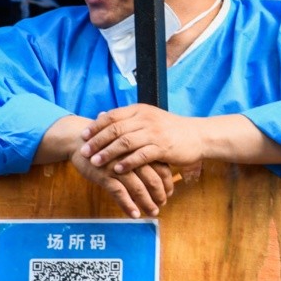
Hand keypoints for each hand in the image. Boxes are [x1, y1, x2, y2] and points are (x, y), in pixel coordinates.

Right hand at [70, 147, 174, 218]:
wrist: (79, 139)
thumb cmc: (107, 144)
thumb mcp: (127, 146)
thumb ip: (143, 156)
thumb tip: (161, 171)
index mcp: (141, 149)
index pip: (162, 168)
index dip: (167, 183)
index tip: (169, 193)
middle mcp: (132, 158)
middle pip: (153, 180)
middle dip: (160, 195)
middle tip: (162, 205)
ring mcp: (118, 167)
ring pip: (138, 188)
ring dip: (147, 203)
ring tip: (152, 212)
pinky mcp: (104, 175)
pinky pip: (120, 193)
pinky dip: (128, 205)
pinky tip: (134, 214)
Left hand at [80, 105, 205, 174]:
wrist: (197, 135)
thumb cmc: (170, 129)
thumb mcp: (148, 117)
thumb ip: (126, 118)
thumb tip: (101, 115)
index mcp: (140, 110)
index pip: (113, 115)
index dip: (96, 126)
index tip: (83, 136)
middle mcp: (146, 119)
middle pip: (116, 129)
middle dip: (97, 141)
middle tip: (84, 151)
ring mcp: (154, 133)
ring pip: (126, 142)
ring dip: (108, 153)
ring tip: (95, 162)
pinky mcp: (163, 147)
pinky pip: (141, 155)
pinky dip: (128, 162)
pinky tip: (117, 170)